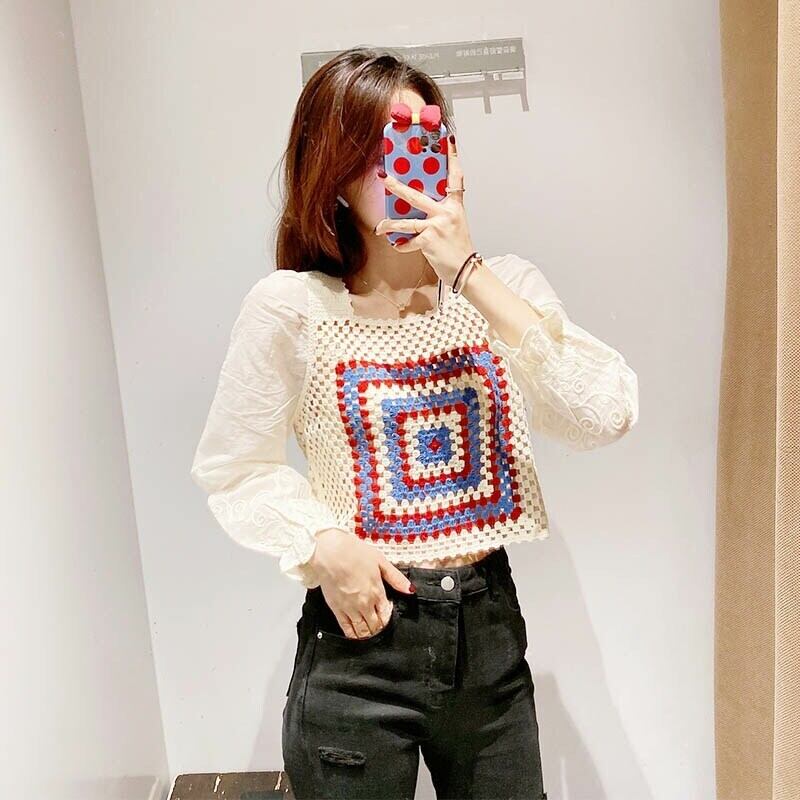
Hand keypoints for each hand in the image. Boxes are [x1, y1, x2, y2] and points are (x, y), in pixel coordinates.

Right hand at [307, 529, 415, 639]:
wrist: (330, 552)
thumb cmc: (354, 552)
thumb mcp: (380, 560)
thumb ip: (395, 577)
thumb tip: (410, 589)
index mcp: (377, 591)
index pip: (386, 613)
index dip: (388, 616)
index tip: (387, 615)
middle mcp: (365, 603)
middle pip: (376, 625)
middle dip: (379, 628)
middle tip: (380, 627)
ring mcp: (350, 608)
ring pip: (362, 630)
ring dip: (368, 634)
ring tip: (370, 634)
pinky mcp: (336, 609)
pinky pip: (347, 628)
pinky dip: (353, 634)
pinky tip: (356, 636)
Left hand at [373, 134, 475, 286]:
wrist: (467, 270)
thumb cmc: (458, 248)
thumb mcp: (454, 225)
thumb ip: (440, 213)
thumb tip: (418, 207)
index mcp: (455, 206)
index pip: (456, 177)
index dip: (453, 157)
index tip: (449, 139)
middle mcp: (447, 212)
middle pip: (417, 196)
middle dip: (397, 186)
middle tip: (384, 177)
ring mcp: (437, 226)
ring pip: (407, 222)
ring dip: (390, 225)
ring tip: (380, 227)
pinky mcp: (429, 240)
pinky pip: (410, 241)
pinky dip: (403, 246)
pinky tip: (398, 247)